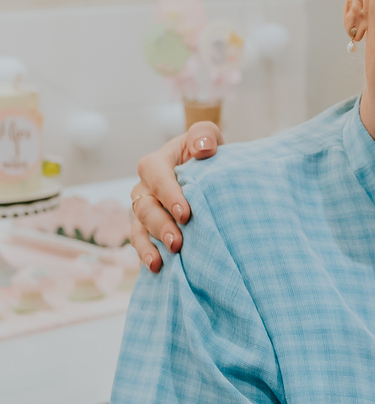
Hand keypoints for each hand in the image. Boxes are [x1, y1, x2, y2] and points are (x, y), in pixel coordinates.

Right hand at [129, 123, 222, 270]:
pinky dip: (146, 254)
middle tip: (178, 243)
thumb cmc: (205, 153)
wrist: (205, 173)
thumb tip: (204, 148)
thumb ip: (204, 135)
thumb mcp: (206, 137)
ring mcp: (143, 209)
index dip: (168, 194)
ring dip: (150, 244)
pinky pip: (140, 242)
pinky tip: (156, 268)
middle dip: (160, 225)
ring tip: (163, 260)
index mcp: (156, 163)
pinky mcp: (146, 228)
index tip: (185, 213)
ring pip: (139, 227)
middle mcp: (144, 187)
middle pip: (145, 206)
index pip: (156, 175)